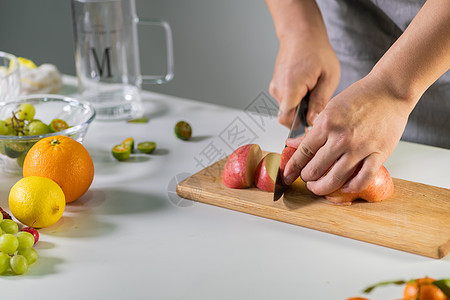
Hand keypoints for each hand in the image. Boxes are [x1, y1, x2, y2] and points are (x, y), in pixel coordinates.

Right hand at [269, 34, 339, 126]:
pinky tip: (306, 86)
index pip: (287, 119)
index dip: (299, 126)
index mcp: (290, 88)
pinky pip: (286, 99)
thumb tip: (314, 121)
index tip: (312, 124)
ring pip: (287, 108)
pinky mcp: (276, 85)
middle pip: (287, 115)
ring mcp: (275, 87)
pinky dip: (296, 98)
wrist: (300, 33)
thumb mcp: (328, 77)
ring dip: (300, 105)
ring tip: (312, 90)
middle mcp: (278, 89)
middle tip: (317, 102)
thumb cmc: (316, 50)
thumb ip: (320, 101)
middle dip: (302, 115)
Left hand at [283, 75, 413, 194]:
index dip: (293, 167)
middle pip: (315, 169)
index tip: (287, 175)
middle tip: (306, 179)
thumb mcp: (330, 109)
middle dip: (306, 178)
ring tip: (318, 187)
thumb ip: (313, 130)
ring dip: (322, 187)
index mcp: (326, 124)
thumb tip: (293, 144)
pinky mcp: (378, 154)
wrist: (390, 90)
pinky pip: (362, 179)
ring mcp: (360, 148)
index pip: (303, 152)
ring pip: (335, 178)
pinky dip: (351, 187)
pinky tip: (345, 187)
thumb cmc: (361, 97)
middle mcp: (341, 138)